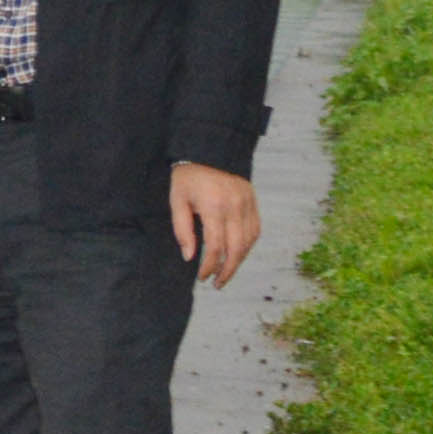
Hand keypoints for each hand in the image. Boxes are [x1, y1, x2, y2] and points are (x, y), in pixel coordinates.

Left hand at [170, 162, 261, 288]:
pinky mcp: (253, 201)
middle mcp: (235, 206)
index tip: (202, 277)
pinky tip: (237, 254)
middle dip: (227, 271)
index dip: (209, 266)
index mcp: (213, 206)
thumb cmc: (188, 178)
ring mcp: (247, 203)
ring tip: (226, 273)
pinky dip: (247, 246)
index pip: (215, 247)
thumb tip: (190, 258)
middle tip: (217, 284)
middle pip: (236, 249)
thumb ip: (182, 230)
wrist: (211, 150)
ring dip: (239, 261)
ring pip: (249, 242)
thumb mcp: (177, 201)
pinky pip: (255, 230)